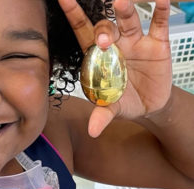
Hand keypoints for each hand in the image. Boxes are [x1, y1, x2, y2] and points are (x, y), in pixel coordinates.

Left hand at [59, 0, 172, 136]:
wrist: (149, 105)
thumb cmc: (124, 101)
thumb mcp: (112, 108)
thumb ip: (102, 114)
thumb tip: (93, 130)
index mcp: (97, 56)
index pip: (83, 31)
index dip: (73, 15)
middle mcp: (114, 43)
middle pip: (105, 27)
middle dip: (103, 29)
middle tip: (104, 38)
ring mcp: (135, 40)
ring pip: (128, 21)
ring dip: (125, 11)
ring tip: (121, 2)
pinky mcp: (157, 43)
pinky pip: (158, 24)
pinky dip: (160, 12)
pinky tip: (160, 0)